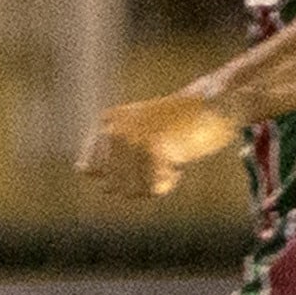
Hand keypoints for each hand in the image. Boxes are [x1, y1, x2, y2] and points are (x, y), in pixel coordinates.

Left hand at [79, 90, 240, 198]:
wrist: (214, 103)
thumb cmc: (178, 122)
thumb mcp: (136, 130)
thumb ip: (108, 151)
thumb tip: (80, 169)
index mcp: (107, 122)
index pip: (89, 170)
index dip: (117, 173)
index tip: (141, 153)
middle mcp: (114, 129)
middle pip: (113, 186)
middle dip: (138, 179)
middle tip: (159, 154)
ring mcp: (133, 139)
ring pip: (133, 191)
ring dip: (153, 182)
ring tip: (168, 154)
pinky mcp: (154, 149)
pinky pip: (155, 189)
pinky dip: (169, 181)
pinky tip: (179, 157)